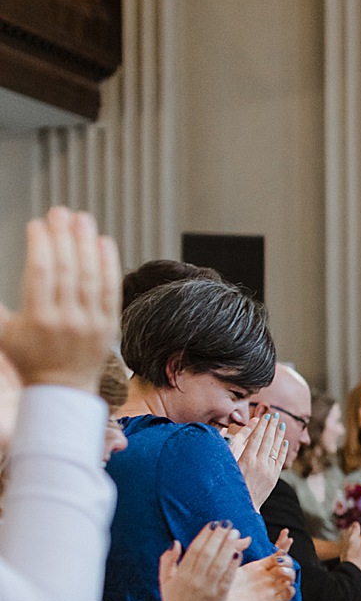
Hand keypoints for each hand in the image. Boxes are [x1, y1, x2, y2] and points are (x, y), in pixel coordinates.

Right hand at [0, 208, 119, 392]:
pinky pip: (111, 290)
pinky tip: (105, 242)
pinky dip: (109, 264)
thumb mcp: (3, 334)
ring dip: (87, 243)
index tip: (37, 224)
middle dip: (64, 236)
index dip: (41, 245)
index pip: (41, 273)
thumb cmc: (28, 358)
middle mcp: (68, 319)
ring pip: (91, 276)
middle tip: (60, 211)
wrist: (62, 389)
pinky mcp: (109, 324)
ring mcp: (92, 322)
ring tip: (82, 219)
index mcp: (38, 319)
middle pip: (68, 269)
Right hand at [157, 524, 244, 600]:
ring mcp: (206, 588)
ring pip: (218, 563)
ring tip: (236, 533)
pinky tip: (239, 553)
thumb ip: (168, 561)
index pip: (194, 550)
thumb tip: (176, 543)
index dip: (204, 535)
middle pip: (207, 553)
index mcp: (181, 574)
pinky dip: (232, 565)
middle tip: (228, 523)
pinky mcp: (218, 597)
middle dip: (218, 536)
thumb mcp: (165, 581)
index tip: (213, 524)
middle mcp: (193, 579)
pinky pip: (227, 578)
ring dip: (228, 546)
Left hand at [211, 530, 295, 600]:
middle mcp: (267, 576)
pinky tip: (287, 585)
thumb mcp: (228, 562)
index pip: (278, 553)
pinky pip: (287, 596)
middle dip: (287, 560)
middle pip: (287, 565)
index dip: (284, 543)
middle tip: (279, 560)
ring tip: (281, 570)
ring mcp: (269, 588)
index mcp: (259, 566)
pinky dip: (291, 590)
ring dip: (290, 573)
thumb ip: (236, 548)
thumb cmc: (219, 583)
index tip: (286, 534)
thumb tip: (247, 538)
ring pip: (290, 579)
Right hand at [228, 413, 289, 507]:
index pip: (256, 438)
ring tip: (281, 424)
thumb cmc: (228, 485)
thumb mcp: (225, 466)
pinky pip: (280, 460)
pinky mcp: (273, 478)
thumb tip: (224, 430)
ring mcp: (268, 471)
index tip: (265, 416)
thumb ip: (227, 448)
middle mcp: (259, 464)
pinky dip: (282, 450)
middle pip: (267, 440)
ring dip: (279, 435)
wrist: (239, 507)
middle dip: (272, 426)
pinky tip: (284, 441)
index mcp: (246, 460)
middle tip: (275, 415)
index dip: (261, 426)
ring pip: (275, 449)